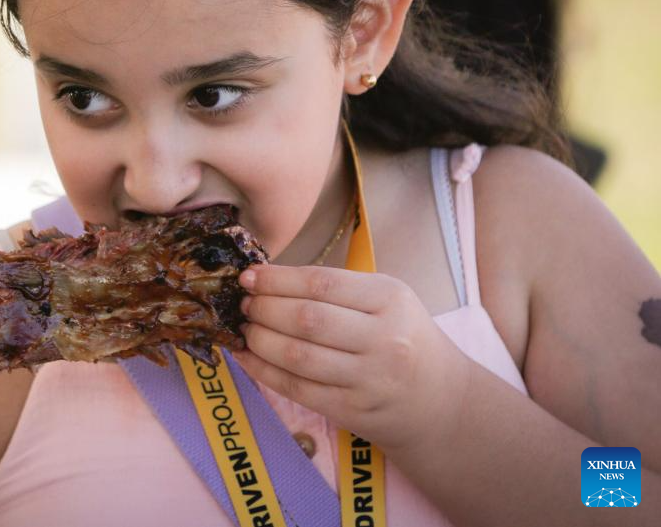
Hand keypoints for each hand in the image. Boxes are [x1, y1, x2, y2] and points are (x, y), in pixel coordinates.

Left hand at [233, 264, 471, 453]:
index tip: (249, 276)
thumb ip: (336, 288)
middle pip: (306, 319)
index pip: (321, 283)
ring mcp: (368, 378)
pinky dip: (263, 370)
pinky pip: (296, 388)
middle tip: (244, 303)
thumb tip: (267, 278)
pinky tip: (246, 357)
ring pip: (297, 355)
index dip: (277, 279)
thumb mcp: (387, 300)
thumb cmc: (403, 338)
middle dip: (264, 308)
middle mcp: (383, 338)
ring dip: (259, 339)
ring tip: (244, 328)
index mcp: (390, 299)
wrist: (441, 400)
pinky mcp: (352, 410)